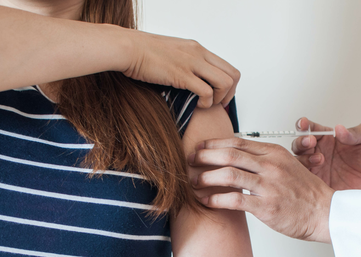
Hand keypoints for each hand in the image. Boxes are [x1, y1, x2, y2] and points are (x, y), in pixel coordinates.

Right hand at [122, 29, 239, 107]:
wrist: (128, 47)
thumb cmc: (143, 53)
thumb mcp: (172, 54)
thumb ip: (185, 63)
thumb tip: (190, 79)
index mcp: (197, 49)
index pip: (228, 66)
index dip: (229, 85)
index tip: (221, 96)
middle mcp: (199, 54)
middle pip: (232, 75)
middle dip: (229, 94)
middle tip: (219, 104)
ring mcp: (192, 63)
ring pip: (224, 83)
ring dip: (220, 99)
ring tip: (207, 104)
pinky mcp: (182, 75)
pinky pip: (207, 92)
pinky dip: (207, 102)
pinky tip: (197, 105)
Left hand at [188, 138, 333, 242]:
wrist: (325, 213)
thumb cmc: (306, 193)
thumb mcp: (288, 166)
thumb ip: (265, 160)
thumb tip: (239, 157)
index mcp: (275, 153)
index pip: (238, 143)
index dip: (215, 144)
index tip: (200, 148)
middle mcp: (271, 166)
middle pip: (230, 154)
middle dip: (205, 156)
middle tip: (190, 160)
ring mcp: (269, 186)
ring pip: (229, 174)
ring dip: (206, 177)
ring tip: (193, 182)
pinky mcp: (266, 206)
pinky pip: (235, 200)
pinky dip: (216, 199)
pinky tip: (206, 201)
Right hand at [292, 118, 360, 193]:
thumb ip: (356, 132)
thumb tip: (340, 129)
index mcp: (328, 139)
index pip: (310, 128)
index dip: (304, 125)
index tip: (304, 124)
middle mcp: (319, 152)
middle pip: (299, 145)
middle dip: (301, 142)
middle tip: (311, 142)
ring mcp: (316, 170)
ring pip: (297, 162)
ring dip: (303, 158)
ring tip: (320, 159)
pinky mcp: (317, 186)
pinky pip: (303, 180)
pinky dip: (302, 176)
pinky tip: (313, 174)